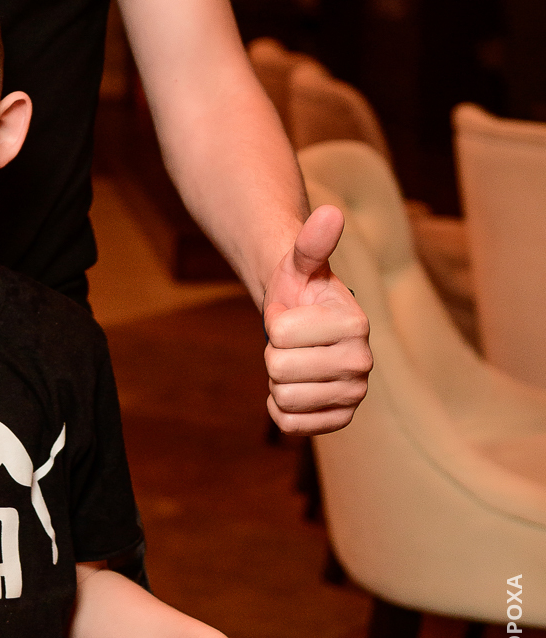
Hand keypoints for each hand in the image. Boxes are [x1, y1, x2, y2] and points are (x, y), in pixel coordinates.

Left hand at [263, 205, 371, 435]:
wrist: (302, 319)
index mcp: (357, 326)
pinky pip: (289, 424)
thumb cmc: (301, 287)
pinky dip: (279, 406)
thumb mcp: (300, 260)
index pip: (280, 333)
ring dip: (277, 378)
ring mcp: (355, 395)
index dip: (275, 321)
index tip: (293, 312)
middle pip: (279, 369)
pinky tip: (294, 387)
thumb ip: (312, 241)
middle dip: (274, 351)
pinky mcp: (340, 420)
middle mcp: (363, 364)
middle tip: (292, 340)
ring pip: (282, 398)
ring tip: (296, 359)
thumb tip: (329, 213)